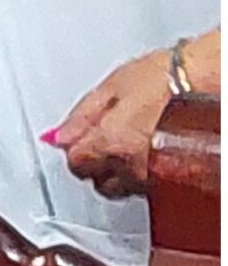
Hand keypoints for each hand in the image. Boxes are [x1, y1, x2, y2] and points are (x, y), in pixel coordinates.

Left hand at [49, 41, 205, 199]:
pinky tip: (149, 151)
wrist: (208, 80)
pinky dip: (144, 174)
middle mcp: (134, 167)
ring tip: (129, 141)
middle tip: (103, 139)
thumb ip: (81, 116)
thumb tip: (58, 136)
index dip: (76, 149)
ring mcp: (158, 177)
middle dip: (96, 164)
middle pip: (100, 181)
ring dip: (119, 171)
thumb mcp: (112, 86)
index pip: (76, 164)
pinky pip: (149, 186)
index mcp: (111, 143)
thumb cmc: (168, 77)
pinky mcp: (178, 180)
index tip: (80, 139)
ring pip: (125, 188)